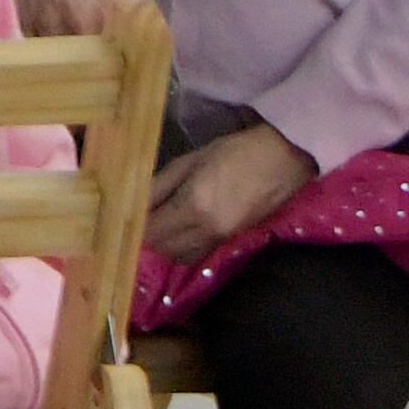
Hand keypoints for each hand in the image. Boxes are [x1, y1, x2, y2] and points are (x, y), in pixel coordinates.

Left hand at [144, 122, 316, 261]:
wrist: (283, 159)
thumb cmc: (234, 152)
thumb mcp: (189, 161)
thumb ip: (160, 185)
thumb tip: (135, 203)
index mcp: (194, 207)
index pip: (153, 232)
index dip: (135, 226)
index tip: (124, 215)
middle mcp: (208, 230)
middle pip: (166, 249)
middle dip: (149, 237)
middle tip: (141, 218)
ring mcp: (224, 238)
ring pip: (184, 257)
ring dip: (168, 246)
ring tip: (160, 224)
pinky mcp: (235, 240)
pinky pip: (202, 253)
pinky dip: (187, 247)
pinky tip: (182, 229)